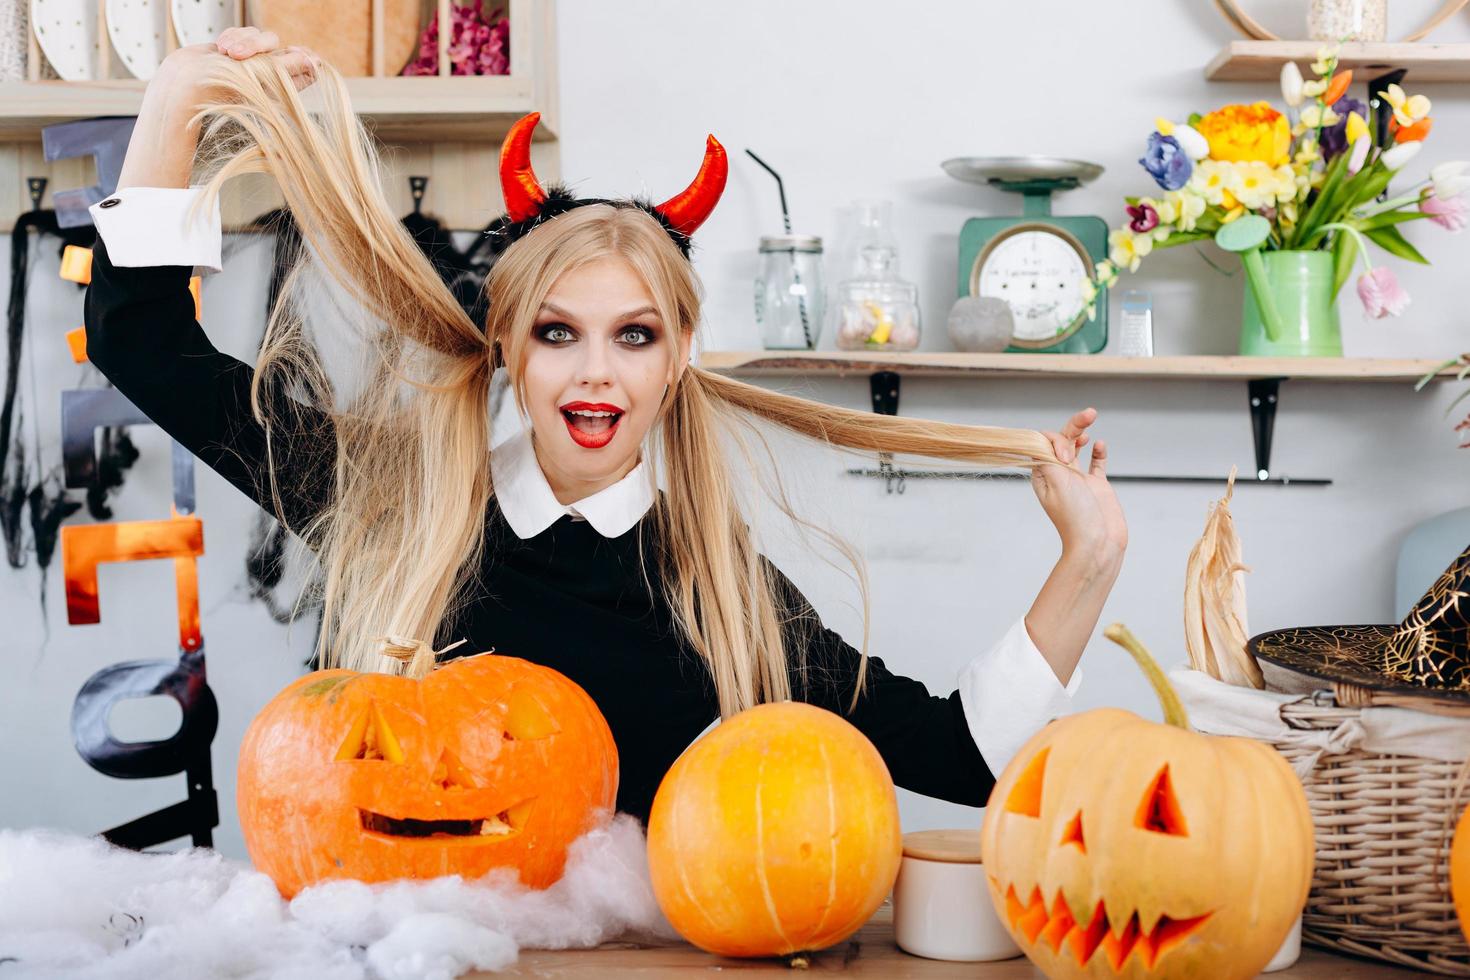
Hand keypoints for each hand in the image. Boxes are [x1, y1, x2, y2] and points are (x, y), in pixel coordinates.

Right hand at [156, 27, 319, 100]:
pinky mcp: (232, 50)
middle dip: (262, 44)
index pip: (304, 70)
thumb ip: (286, 67)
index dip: (304, 58)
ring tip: (227, 52)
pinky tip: (221, 48)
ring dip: (244, 39)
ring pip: (259, 36)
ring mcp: (248, 61)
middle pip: (280, 46)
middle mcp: (266, 74)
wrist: (182, 85)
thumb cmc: (221, 88)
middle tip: (240, 55)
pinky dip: (233, 36)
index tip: (300, 54)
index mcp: (279, 87)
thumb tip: (313, 61)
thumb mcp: (257, 77)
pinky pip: (241, 33)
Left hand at [1030, 407, 1127, 563]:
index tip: (1066, 456)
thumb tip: (1039, 437)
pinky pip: (1096, 462)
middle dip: (1073, 425)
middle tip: (1089, 414)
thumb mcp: (1056, 482)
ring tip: (1091, 416)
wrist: (1098, 544)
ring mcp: (1078, 479)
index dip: (1055, 440)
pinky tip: (1099, 444)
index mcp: (1043, 475)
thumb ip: (1048, 457)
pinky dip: (1098, 451)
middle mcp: (1059, 474)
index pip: (1043, 443)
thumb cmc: (1075, 518)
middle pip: (1060, 441)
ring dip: (1082, 431)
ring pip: (1077, 447)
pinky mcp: (1097, 485)